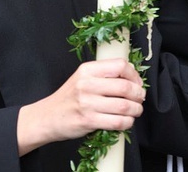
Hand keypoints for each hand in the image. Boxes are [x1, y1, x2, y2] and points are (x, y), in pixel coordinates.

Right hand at [17, 58, 145, 154]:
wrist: (47, 116)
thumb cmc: (69, 98)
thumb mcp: (82, 78)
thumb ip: (103, 75)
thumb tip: (132, 76)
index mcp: (87, 70)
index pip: (120, 65)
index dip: (134, 75)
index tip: (137, 83)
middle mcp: (87, 84)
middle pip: (125, 86)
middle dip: (139, 94)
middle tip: (139, 99)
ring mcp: (87, 103)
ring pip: (124, 106)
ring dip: (136, 110)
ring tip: (135, 110)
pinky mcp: (88, 121)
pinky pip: (117, 122)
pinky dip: (127, 122)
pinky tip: (126, 121)